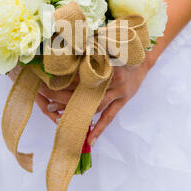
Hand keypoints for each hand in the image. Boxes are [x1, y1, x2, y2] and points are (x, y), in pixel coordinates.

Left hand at [34, 58, 150, 142]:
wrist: (142, 60)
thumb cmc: (118, 54)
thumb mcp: (103, 51)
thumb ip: (86, 57)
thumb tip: (63, 61)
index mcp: (103, 64)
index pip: (79, 75)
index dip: (63, 81)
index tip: (48, 85)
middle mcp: (110, 78)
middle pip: (85, 92)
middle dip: (66, 100)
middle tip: (49, 107)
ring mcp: (118, 91)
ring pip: (95, 106)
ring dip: (79, 114)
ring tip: (62, 120)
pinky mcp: (123, 100)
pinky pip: (110, 117)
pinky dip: (99, 128)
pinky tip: (90, 139)